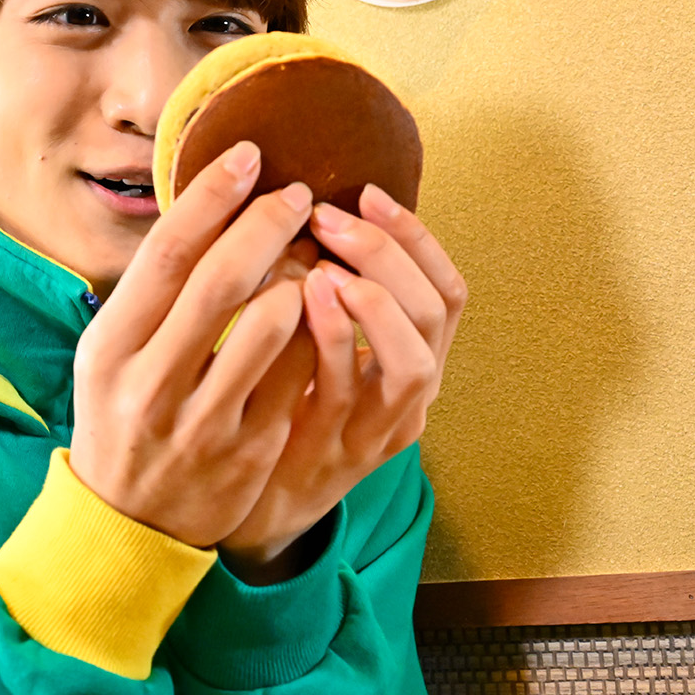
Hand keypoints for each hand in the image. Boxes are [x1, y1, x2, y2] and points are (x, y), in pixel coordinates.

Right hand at [69, 141, 314, 546]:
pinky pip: (300, 374)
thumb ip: (149, 294)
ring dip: (303, 275)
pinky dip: (318, 330)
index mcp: (110, 347)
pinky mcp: (248, 452)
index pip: (165, 253)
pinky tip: (322, 311)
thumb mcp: (108, 354)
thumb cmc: (121, 416)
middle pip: (221, 278)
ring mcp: (202, 421)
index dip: (211, 196)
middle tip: (297, 194)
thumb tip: (205, 207)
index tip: (247, 157)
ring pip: (273, 323)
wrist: (126, 522)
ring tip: (310, 257)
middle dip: (268, 223)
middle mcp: (151, 382)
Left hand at [220, 184, 466, 582]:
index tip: (368, 192)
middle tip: (330, 216)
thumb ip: (328, 289)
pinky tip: (302, 298)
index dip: (417, 238)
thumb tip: (313, 207)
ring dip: (374, 297)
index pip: (448, 291)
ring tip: (325, 261)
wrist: (247, 501)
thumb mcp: (316, 345)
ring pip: (413, 360)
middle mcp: (410, 397)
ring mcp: (377, 430)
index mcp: (413, 362)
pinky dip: (332, 337)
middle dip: (390, 253)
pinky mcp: (336, 454)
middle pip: (437, 313)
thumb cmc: (279, 404)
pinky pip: (347, 391)